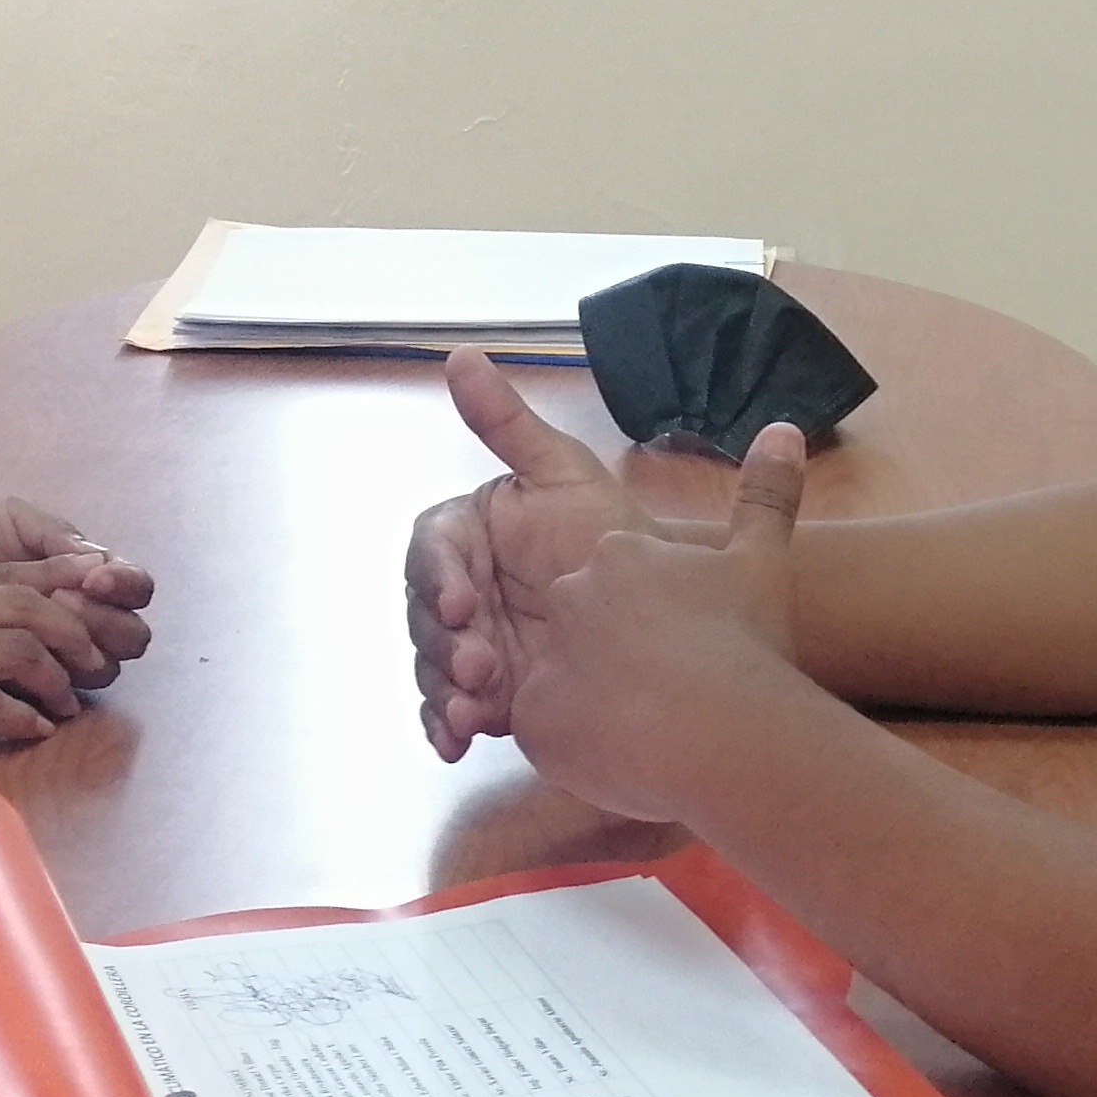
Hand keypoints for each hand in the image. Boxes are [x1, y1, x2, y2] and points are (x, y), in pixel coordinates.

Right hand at [0, 562, 132, 757]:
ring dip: (53, 678)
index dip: (58, 579)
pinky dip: (19, 716)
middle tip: (95, 658)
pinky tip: (32, 729)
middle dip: (72, 631)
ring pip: (15, 650)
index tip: (96, 586)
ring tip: (67, 701)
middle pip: (24, 605)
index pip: (3, 571)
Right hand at [408, 352, 669, 759]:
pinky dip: (446, 726)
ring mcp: (472, 643)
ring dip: (442, 689)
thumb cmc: (616, 535)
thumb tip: (459, 355)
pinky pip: (451, 710)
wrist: (672, 612)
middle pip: (424, 617)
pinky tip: (458, 741)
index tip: (462, 601)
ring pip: (432, 666)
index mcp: (471, 536)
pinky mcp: (490, 693)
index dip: (439, 576)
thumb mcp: (566, 475)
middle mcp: (462, 590)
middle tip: (481, 666)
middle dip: (443, 643)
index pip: (433, 552)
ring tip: (473, 711)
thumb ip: (508, 423)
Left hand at [472, 421, 816, 826]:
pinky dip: (578, 747)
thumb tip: (785, 429)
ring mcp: (543, 655)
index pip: (618, 588)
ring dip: (600, 708)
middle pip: (581, 633)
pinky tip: (623, 755)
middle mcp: (568, 594)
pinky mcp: (527, 717)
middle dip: (616, 666)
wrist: (725, 730)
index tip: (687, 653)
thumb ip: (765, 495)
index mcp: (618, 554)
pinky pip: (544, 732)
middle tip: (668, 698)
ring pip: (564, 685)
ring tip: (653, 730)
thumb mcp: (763, 561)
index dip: (653, 628)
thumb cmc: (747, 646)